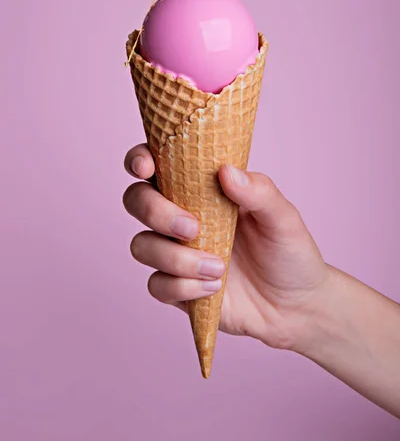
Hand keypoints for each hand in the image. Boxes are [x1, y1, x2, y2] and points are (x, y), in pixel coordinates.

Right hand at [123, 143, 329, 350]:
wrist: (297, 306)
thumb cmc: (288, 252)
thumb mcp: (282, 217)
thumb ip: (258, 191)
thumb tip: (226, 171)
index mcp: (201, 189)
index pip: (157, 164)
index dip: (139, 159)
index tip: (146, 166)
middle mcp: (181, 216)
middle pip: (136, 200)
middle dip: (155, 211)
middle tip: (192, 228)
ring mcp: (175, 252)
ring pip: (141, 245)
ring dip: (175, 257)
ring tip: (218, 267)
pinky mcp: (176, 288)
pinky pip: (157, 285)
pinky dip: (183, 287)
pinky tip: (214, 287)